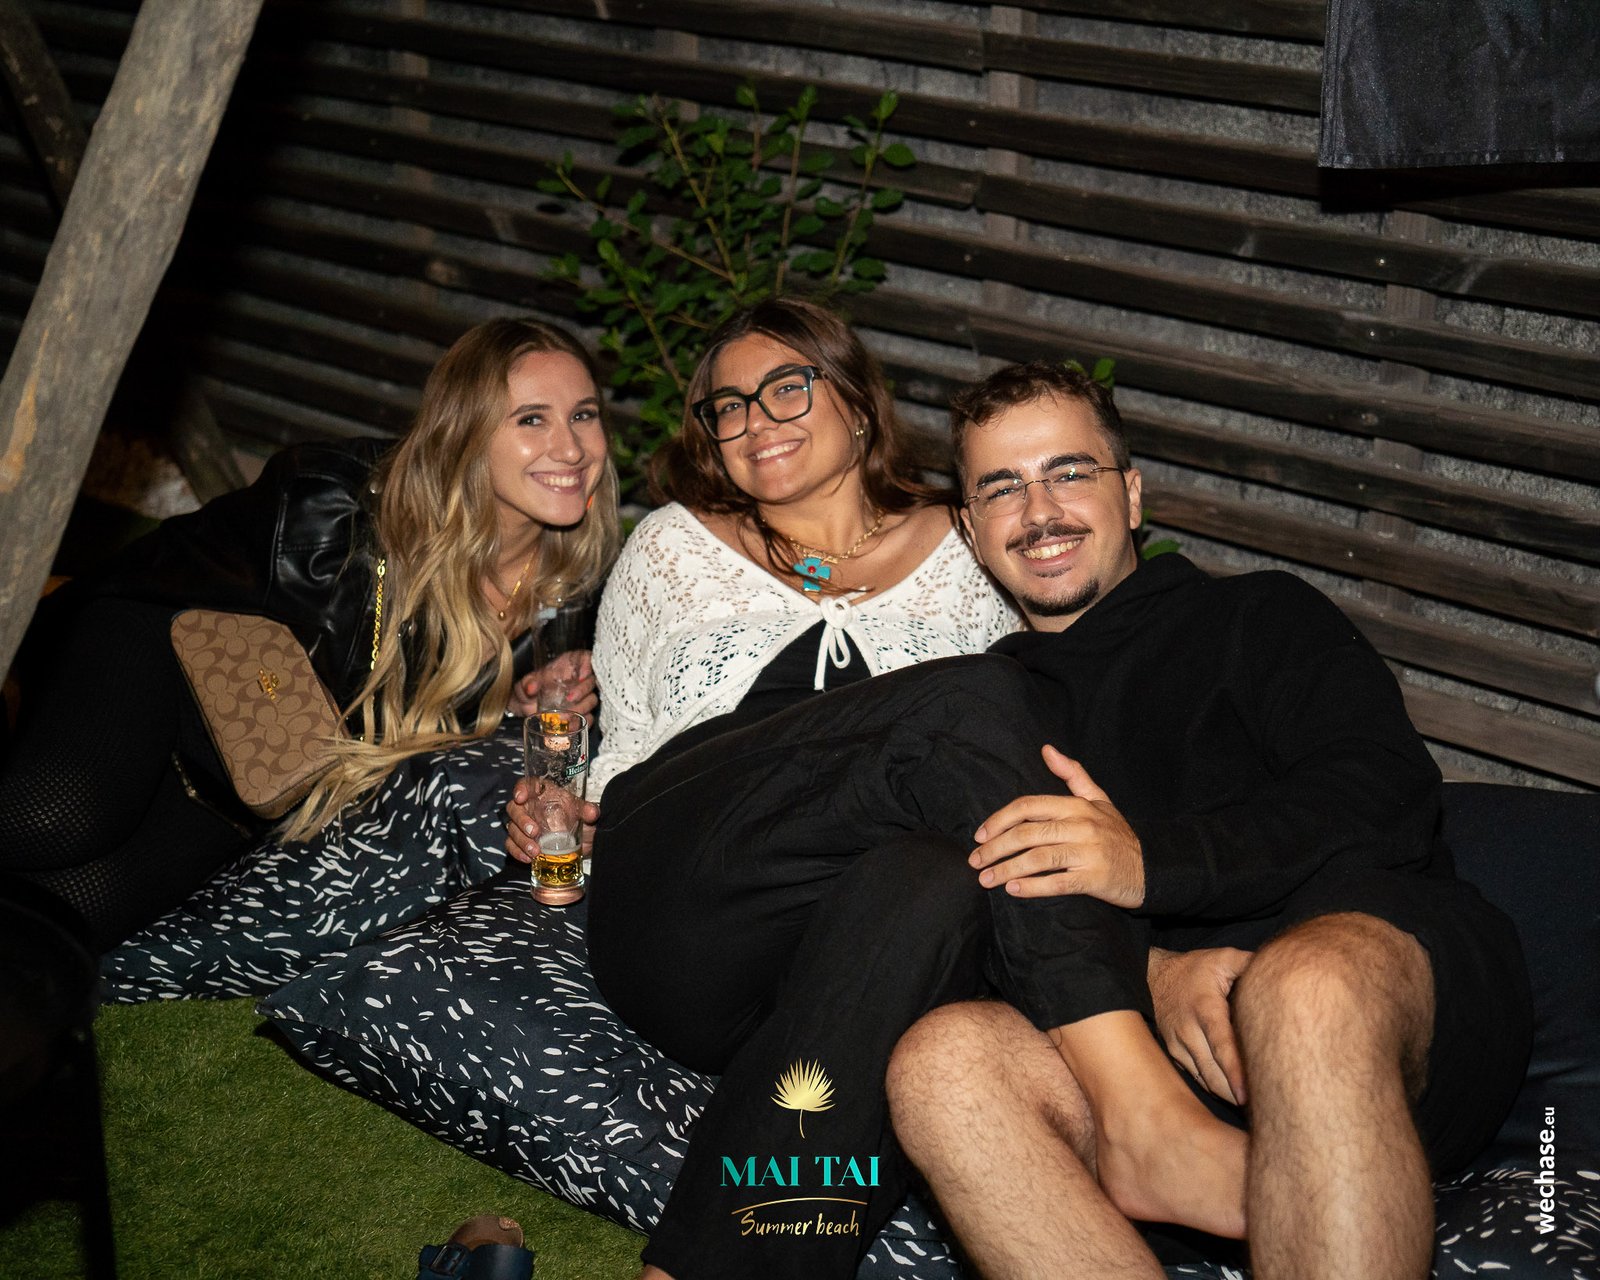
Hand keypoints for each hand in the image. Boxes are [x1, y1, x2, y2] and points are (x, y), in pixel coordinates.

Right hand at [505, 778, 600, 863]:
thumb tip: (592, 813)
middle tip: (534, 831)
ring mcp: (523, 825)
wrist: (581, 839)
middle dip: (521, 820)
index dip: (520, 789)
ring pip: (512, 829)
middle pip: (514, 809)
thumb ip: (588, 810)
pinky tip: (528, 859)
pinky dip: (517, 852)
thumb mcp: (584, 812)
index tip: (521, 798)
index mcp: (542, 793)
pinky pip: (512, 845)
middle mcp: (529, 807)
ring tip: (535, 851)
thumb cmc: (578, 817)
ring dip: (521, 841)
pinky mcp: (521, 841)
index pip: (526, 784)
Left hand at [507, 651, 597, 717]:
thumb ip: (528, 683)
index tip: (581, 676)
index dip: (588, 665)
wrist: (525, 707)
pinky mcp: (581, 713)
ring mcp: (582, 697)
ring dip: (581, 709)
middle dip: (582, 691)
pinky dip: (580, 723)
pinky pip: (588, 718)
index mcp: (568, 666)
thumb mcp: (524, 684)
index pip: (585, 659)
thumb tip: (530, 688)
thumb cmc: (529, 690)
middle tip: (569, 699)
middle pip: (591, 681)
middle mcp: (578, 680)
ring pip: (591, 700)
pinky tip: (569, 726)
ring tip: (565, 716)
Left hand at [969, 745, 1144, 907]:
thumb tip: (1046, 749)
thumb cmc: (1117, 834)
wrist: (1152, 868)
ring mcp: (1089, 852)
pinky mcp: (1095, 879)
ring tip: (985, 879)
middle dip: (995, 848)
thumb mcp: (1099, 799)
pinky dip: (1032, 887)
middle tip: (974, 862)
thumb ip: (1072, 774)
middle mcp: (1082, 825)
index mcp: (1077, 805)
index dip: (999, 819)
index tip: (979, 835)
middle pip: (1027, 833)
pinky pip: (1057, 883)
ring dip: (1006, 870)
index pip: (1028, 806)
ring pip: (1038, 858)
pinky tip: (1013, 890)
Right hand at [1148, 945, 1251, 1104]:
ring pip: (1205, 1081)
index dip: (1235, 1073)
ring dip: (1228, 1095)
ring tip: (1254, 1107)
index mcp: (1205, 1009)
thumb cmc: (1194, 968)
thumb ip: (1250, 964)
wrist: (1153, 975)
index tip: (1248, 1096)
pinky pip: (1197, 1079)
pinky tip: (1234, 1094)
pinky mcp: (1174, 1054)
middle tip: (1265, 1107)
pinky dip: (1216, 1089)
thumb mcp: (1222, 958)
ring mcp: (1178, 1045)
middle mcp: (1188, 1030)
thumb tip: (1282, 970)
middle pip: (1213, 1073)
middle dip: (1237, 1094)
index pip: (1221, 1047)